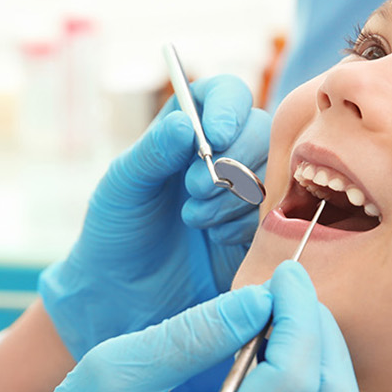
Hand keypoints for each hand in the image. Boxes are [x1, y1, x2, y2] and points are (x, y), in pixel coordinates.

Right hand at [0, 262, 360, 391]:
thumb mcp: (120, 368)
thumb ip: (192, 335)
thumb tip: (258, 300)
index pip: (292, 379)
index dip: (298, 316)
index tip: (282, 275)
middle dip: (320, 332)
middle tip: (290, 293)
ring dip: (330, 364)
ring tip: (291, 324)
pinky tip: (293, 367)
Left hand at [40, 75, 271, 359]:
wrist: (123, 296)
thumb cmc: (115, 231)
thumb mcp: (123, 186)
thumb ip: (152, 152)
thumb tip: (184, 123)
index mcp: (188, 128)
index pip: (226, 95)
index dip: (227, 109)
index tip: (214, 136)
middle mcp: (223, 152)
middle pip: (260, 131)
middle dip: (230, 160)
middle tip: (193, 189)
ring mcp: (246, 191)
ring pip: (272, 172)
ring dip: (234, 195)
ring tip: (194, 219)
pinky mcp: (260, 229)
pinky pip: (275, 215)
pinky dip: (245, 223)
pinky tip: (215, 239)